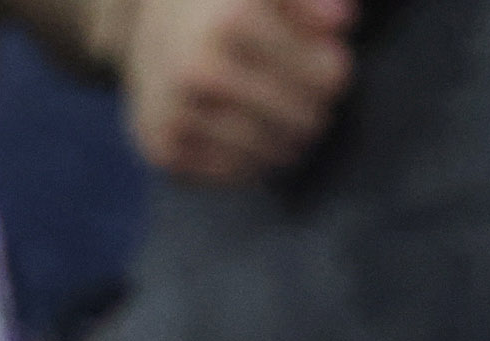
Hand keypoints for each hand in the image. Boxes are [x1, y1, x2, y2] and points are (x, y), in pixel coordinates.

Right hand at [120, 0, 354, 183]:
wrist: (145, 28)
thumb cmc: (223, 2)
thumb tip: (343, 22)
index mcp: (234, 19)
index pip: (327, 78)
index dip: (334, 72)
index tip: (326, 63)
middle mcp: (201, 70)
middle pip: (305, 121)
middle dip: (313, 110)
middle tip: (304, 98)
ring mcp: (180, 114)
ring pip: (274, 155)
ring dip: (286, 140)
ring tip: (278, 115)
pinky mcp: (166, 150)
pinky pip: (238, 175)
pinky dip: (251, 160)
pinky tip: (246, 134)